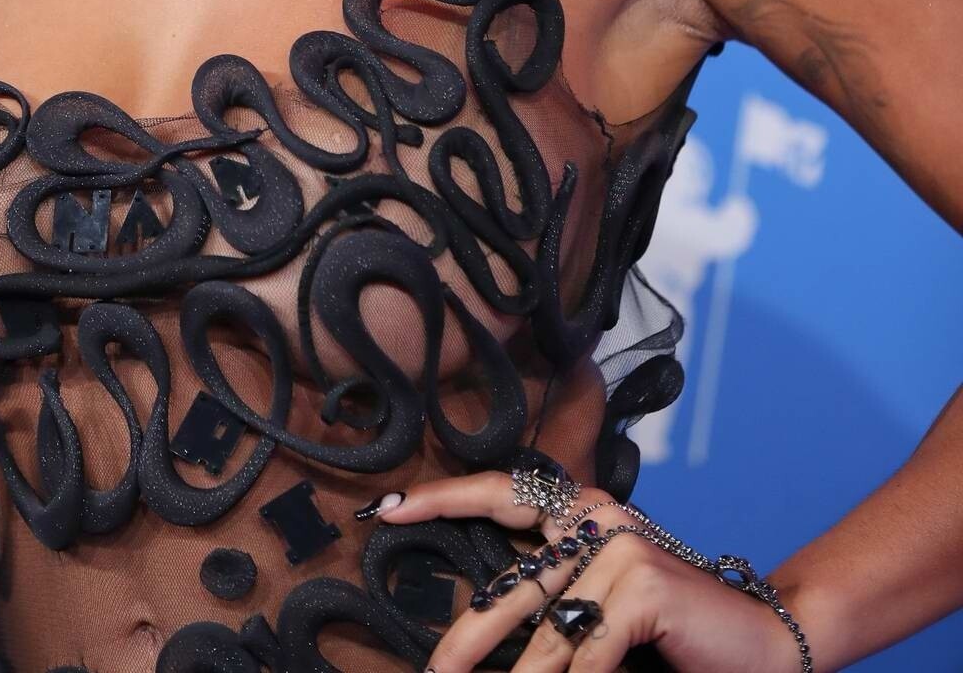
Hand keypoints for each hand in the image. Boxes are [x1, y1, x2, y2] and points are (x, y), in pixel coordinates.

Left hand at [358, 472, 800, 672]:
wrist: (765, 644)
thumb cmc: (674, 634)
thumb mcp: (604, 607)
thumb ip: (557, 598)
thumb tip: (481, 623)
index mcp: (584, 511)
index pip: (501, 494)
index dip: (442, 498)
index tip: (386, 510)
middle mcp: (598, 517)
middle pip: (510, 586)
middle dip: (465, 641)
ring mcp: (620, 545)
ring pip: (548, 639)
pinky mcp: (641, 583)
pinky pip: (587, 657)